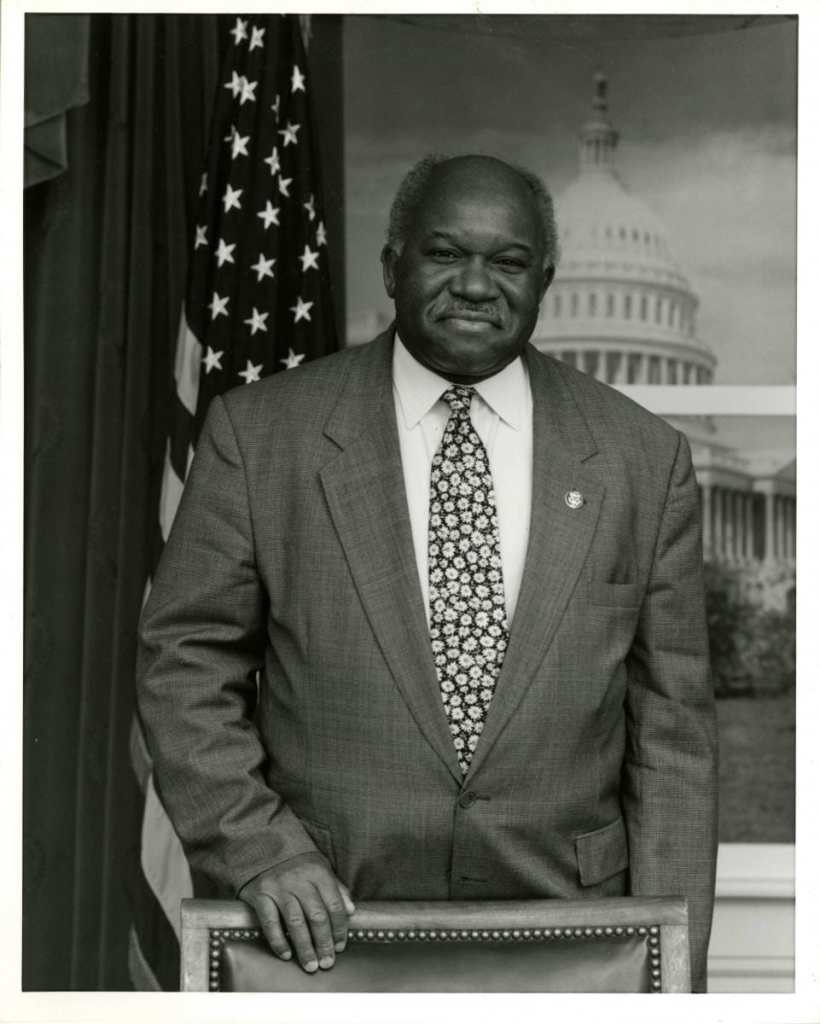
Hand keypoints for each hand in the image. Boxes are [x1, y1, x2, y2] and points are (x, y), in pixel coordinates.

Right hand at [238, 852, 354, 972]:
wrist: (263, 843)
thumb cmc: (296, 860)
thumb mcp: (320, 866)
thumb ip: (336, 887)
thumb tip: (351, 910)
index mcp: (318, 872)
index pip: (334, 904)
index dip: (339, 928)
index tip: (340, 947)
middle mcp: (299, 879)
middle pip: (317, 916)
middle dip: (324, 943)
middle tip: (327, 963)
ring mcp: (279, 887)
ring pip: (296, 923)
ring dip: (305, 948)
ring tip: (311, 965)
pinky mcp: (260, 894)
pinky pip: (270, 923)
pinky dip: (279, 941)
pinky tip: (286, 954)